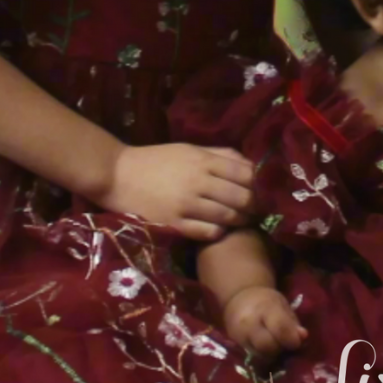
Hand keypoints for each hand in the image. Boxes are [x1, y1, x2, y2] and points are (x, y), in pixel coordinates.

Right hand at [100, 143, 253, 239]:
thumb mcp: (188, 149)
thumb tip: (250, 163)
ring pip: (228, 217)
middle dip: (255, 206)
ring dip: (241, 221)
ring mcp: (186, 205)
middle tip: (259, 211)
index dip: (260, 184)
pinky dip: (219, 232)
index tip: (265, 191)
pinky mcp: (174, 224)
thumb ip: (219, 154)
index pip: (246, 173)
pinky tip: (219, 229)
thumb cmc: (156, 160)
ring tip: (244, 222)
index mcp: (203, 160)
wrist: (117, 175)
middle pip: (241, 197)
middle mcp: (198, 182)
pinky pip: (207, 233)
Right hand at [223, 286, 307, 359]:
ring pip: (259, 357)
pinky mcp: (236, 348)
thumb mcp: (281, 305)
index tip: (297, 342)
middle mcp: (248, 323)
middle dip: (280, 349)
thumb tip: (303, 337)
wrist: (238, 302)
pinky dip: (262, 359)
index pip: (279, 327)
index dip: (291, 339)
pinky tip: (266, 352)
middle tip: (284, 344)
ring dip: (271, 356)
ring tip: (275, 347)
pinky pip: (252, 359)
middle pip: (267, 347)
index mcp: (264, 307)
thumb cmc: (265, 301)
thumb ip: (292, 322)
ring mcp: (239, 337)